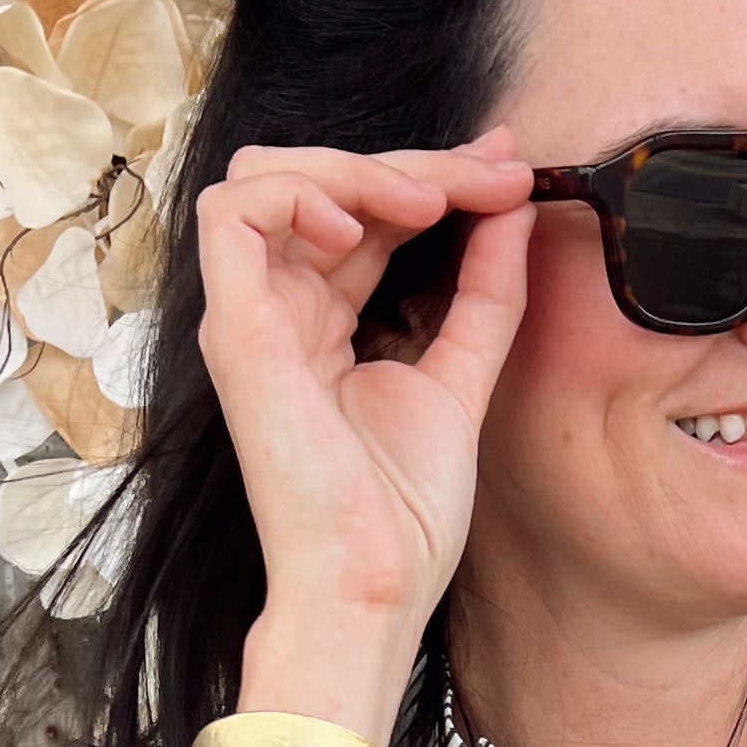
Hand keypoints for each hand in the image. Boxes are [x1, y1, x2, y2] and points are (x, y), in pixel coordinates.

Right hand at [193, 130, 533, 735]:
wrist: (371, 585)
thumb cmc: (402, 514)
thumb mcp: (463, 377)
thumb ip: (485, 293)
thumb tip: (513, 205)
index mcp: (323, 323)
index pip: (366, 214)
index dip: (435, 177)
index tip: (510, 174)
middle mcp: (278, 311)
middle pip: (319, 180)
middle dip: (411, 161)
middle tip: (489, 173)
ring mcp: (250, 318)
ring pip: (267, 176)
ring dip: (353, 168)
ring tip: (426, 203)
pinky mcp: (235, 331)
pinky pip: (233, 213)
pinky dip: (297, 196)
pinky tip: (361, 229)